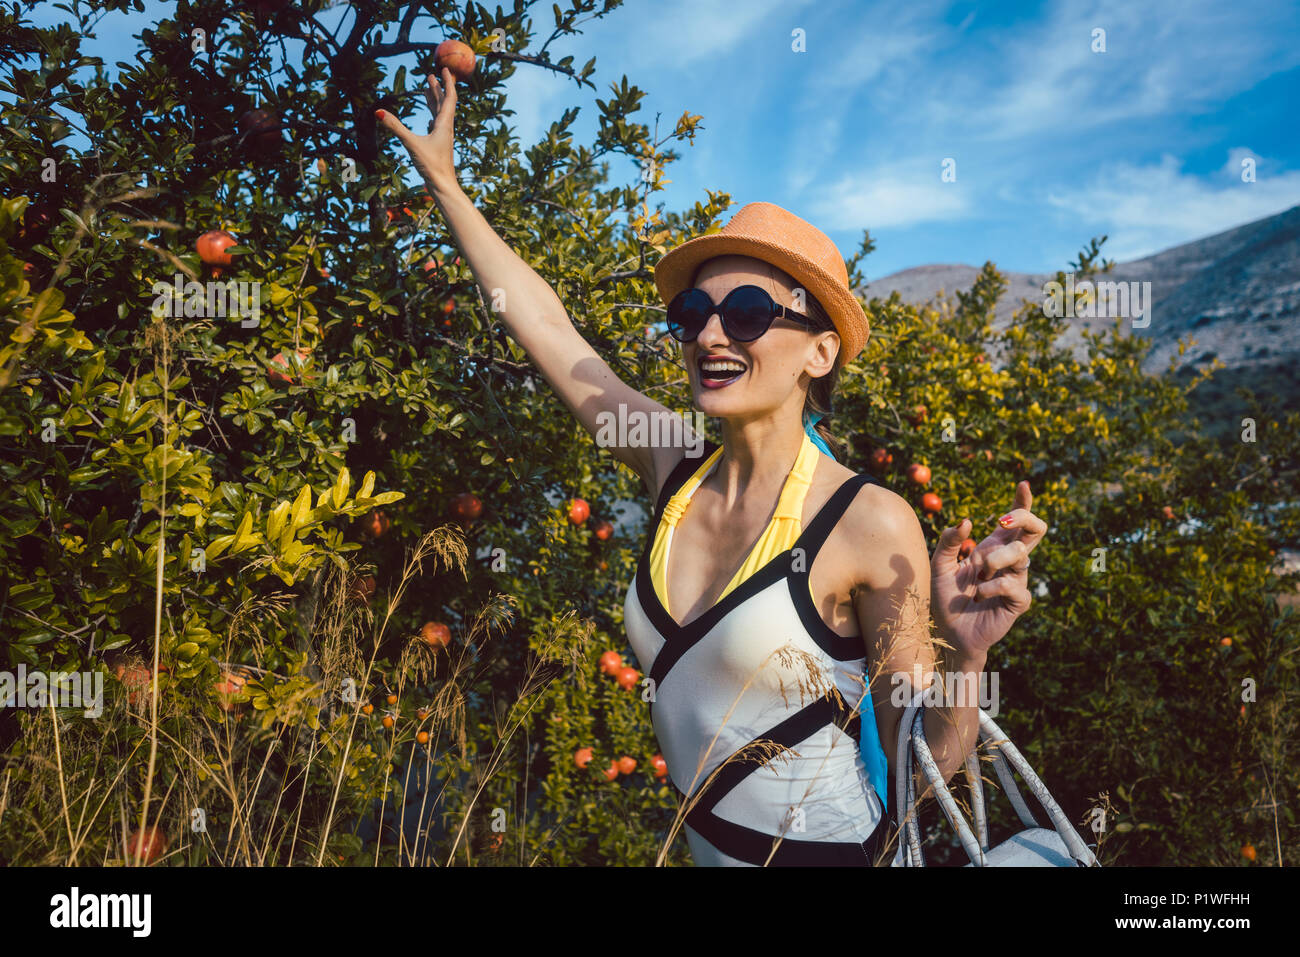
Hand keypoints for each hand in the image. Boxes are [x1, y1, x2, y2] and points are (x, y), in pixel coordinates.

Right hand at [375, 68, 458, 189]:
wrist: (443, 186)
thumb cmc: (431, 166)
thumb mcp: (411, 144)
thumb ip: (395, 127)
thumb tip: (377, 111)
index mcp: (444, 124)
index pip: (449, 97)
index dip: (447, 82)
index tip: (444, 68)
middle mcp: (446, 129)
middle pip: (444, 103)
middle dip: (438, 88)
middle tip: (431, 75)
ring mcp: (443, 137)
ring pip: (441, 114)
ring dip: (435, 100)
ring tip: (429, 89)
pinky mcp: (439, 146)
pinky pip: (438, 125)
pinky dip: (433, 115)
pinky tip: (431, 117)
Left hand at [930, 480, 1043, 661]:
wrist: (948, 632)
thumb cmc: (945, 597)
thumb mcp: (939, 566)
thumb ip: (948, 542)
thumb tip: (966, 521)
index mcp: (992, 548)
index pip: (1014, 521)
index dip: (1023, 502)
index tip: (1024, 484)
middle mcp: (1007, 561)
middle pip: (1034, 531)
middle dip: (1024, 518)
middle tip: (1002, 520)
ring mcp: (1016, 580)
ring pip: (1021, 555)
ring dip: (995, 560)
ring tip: (977, 576)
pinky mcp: (1018, 602)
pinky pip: (1013, 584)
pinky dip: (992, 587)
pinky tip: (979, 596)